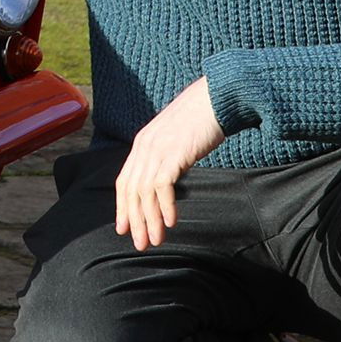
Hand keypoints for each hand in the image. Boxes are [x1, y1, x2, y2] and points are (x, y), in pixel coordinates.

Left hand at [111, 78, 224, 249]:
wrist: (217, 97)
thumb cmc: (202, 119)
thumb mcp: (176, 138)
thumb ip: (167, 155)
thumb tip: (166, 176)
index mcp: (142, 143)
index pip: (124, 181)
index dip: (122, 207)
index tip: (123, 228)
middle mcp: (144, 147)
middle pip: (132, 191)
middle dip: (134, 220)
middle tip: (139, 244)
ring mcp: (157, 149)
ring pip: (145, 192)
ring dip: (149, 220)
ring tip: (154, 241)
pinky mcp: (174, 152)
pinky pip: (162, 186)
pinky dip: (164, 206)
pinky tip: (170, 223)